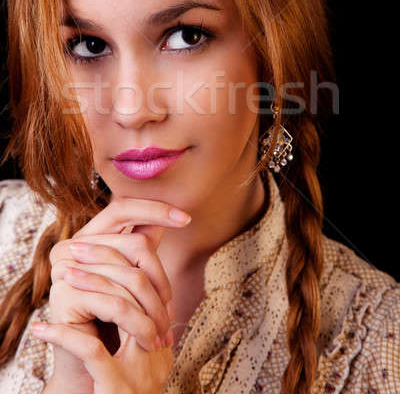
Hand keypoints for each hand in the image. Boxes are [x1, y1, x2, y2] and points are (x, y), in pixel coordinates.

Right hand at [31, 196, 191, 393]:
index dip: (154, 209)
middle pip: (136, 244)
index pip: (122, 208)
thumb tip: (169, 215)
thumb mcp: (129, 280)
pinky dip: (140, 325)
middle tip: (172, 311)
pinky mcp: (64, 295)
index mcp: (87, 236)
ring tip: (166, 333)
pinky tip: (150, 340)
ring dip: (155, 310)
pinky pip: (117, 303)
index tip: (186, 219)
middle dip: (162, 280)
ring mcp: (64, 268)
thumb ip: (141, 248)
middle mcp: (71, 246)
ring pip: (132, 277)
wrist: (85, 369)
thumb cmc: (109, 322)